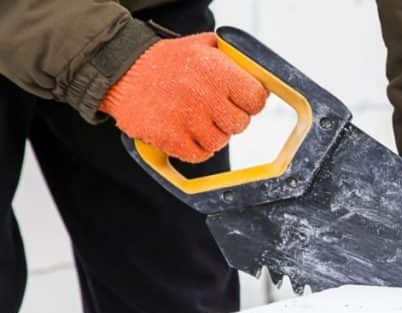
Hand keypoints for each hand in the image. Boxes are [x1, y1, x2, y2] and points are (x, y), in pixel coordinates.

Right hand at [100, 33, 268, 162]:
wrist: (119, 71)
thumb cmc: (163, 61)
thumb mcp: (200, 46)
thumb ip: (231, 59)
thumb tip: (259, 76)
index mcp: (216, 70)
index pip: (256, 99)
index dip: (250, 102)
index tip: (240, 101)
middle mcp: (204, 95)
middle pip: (240, 124)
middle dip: (229, 118)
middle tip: (211, 108)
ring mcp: (187, 119)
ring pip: (220, 142)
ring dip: (210, 134)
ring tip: (192, 117)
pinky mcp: (171, 138)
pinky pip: (199, 155)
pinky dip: (194, 148)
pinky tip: (183, 130)